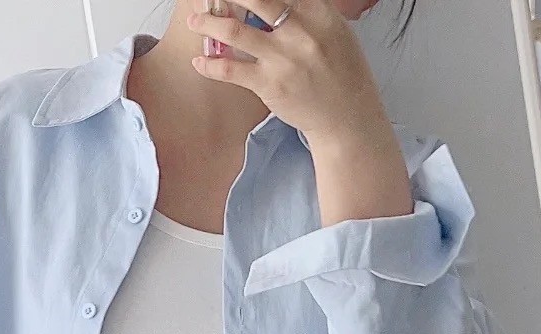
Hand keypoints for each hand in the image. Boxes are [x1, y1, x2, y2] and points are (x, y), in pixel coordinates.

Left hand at [186, 0, 391, 146]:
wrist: (345, 115)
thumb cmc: (340, 73)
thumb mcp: (333, 29)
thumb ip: (308, 10)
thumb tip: (282, 3)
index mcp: (318, 11)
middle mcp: (299, 30)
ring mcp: (282, 58)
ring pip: (234, 31)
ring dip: (209, 24)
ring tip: (195, 22)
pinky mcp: (269, 84)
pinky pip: (230, 70)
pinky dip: (210, 65)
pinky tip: (199, 62)